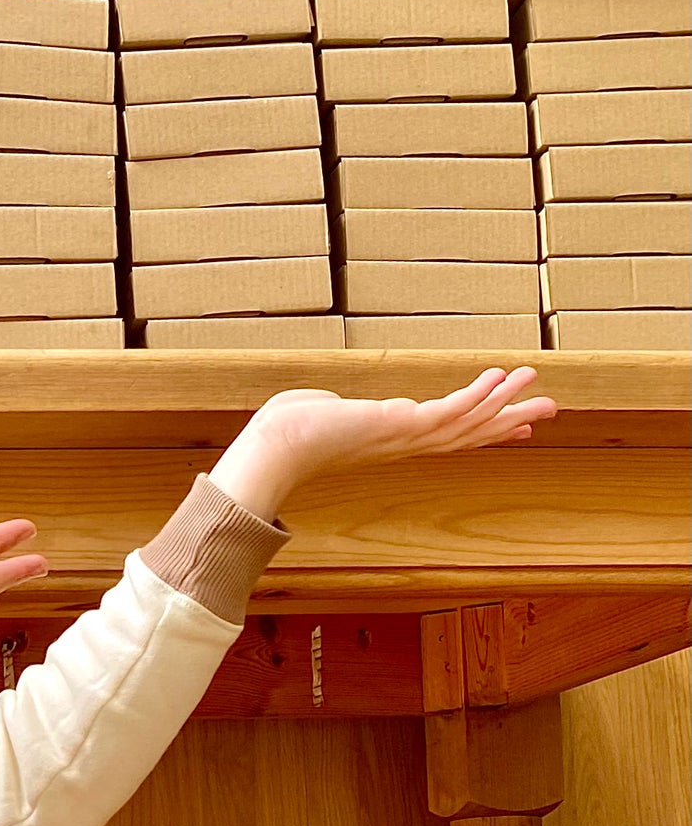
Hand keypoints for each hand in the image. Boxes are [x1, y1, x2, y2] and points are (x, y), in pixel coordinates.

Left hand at [208, 367, 556, 521]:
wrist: (275, 446)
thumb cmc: (288, 432)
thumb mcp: (322, 415)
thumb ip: (336, 411)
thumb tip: (325, 407)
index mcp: (393, 442)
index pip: (450, 436)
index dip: (485, 429)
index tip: (517, 426)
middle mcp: (406, 445)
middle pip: (470, 434)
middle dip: (510, 420)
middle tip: (550, 408)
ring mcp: (405, 438)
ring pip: (467, 423)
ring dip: (503, 403)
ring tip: (536, 381)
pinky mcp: (399, 426)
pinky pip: (448, 412)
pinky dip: (475, 396)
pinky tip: (498, 379)